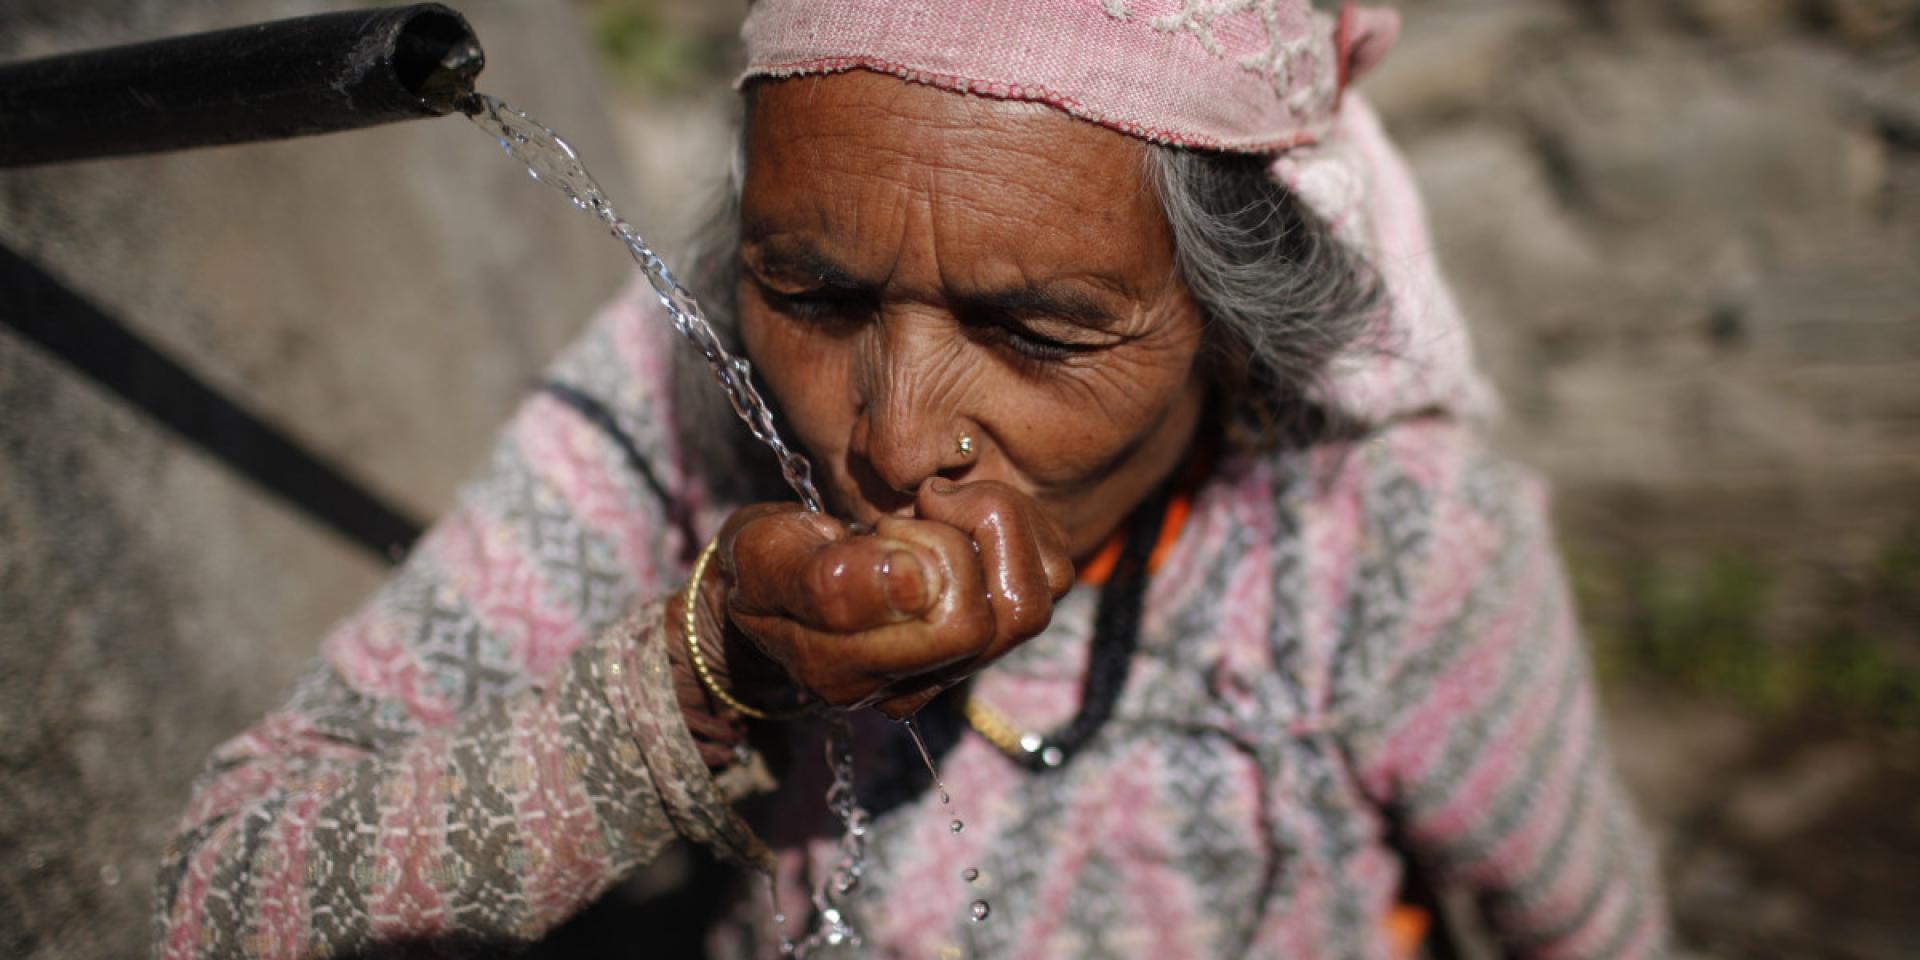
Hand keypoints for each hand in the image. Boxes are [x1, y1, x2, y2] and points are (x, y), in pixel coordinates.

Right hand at [706, 479, 1073, 718]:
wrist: (778, 582)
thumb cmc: (768, 565)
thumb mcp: (766, 558)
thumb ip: (828, 578)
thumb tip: (915, 582)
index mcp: (854, 673)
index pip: (954, 626)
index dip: (930, 556)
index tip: (881, 526)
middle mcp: (914, 684)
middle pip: (1001, 619)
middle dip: (959, 542)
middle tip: (905, 519)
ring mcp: (959, 665)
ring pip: (1034, 603)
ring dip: (990, 531)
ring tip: (934, 513)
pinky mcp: (995, 630)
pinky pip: (1050, 578)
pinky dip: (1018, 528)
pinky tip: (962, 515)